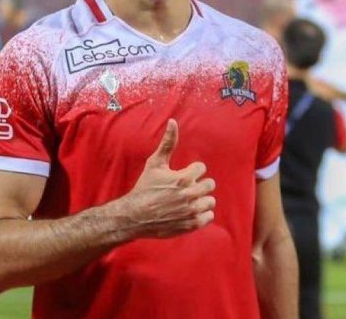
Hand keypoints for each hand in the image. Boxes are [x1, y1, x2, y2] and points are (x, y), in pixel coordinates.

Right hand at [121, 119, 215, 238]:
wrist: (135, 215)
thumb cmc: (144, 188)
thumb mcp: (155, 163)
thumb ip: (168, 142)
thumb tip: (173, 121)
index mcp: (183, 178)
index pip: (202, 168)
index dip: (192, 170)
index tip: (182, 175)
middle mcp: (190, 194)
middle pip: (210, 184)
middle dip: (199, 184)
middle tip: (187, 187)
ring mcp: (191, 211)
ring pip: (210, 201)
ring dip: (202, 199)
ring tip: (189, 200)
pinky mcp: (191, 224)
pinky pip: (208, 216)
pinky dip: (203, 213)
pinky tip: (191, 210)